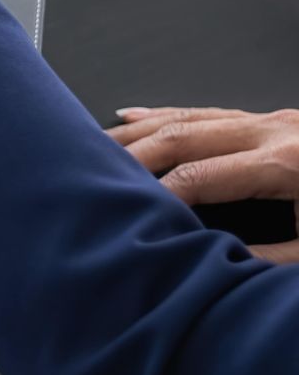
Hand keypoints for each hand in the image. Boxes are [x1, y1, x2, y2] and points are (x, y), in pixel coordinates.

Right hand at [109, 106, 298, 262]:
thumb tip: (206, 261)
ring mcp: (272, 120)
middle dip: (132, 158)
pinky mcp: (272, 121)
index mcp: (286, 161)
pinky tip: (133, 118)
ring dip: (140, 133)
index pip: (198, 175)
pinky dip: (165, 116)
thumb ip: (265, 258)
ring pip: (188, 118)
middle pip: (182, 137)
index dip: (156, 195)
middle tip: (95, 177)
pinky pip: (207, 113)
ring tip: (100, 145)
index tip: (127, 215)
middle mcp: (274, 131)